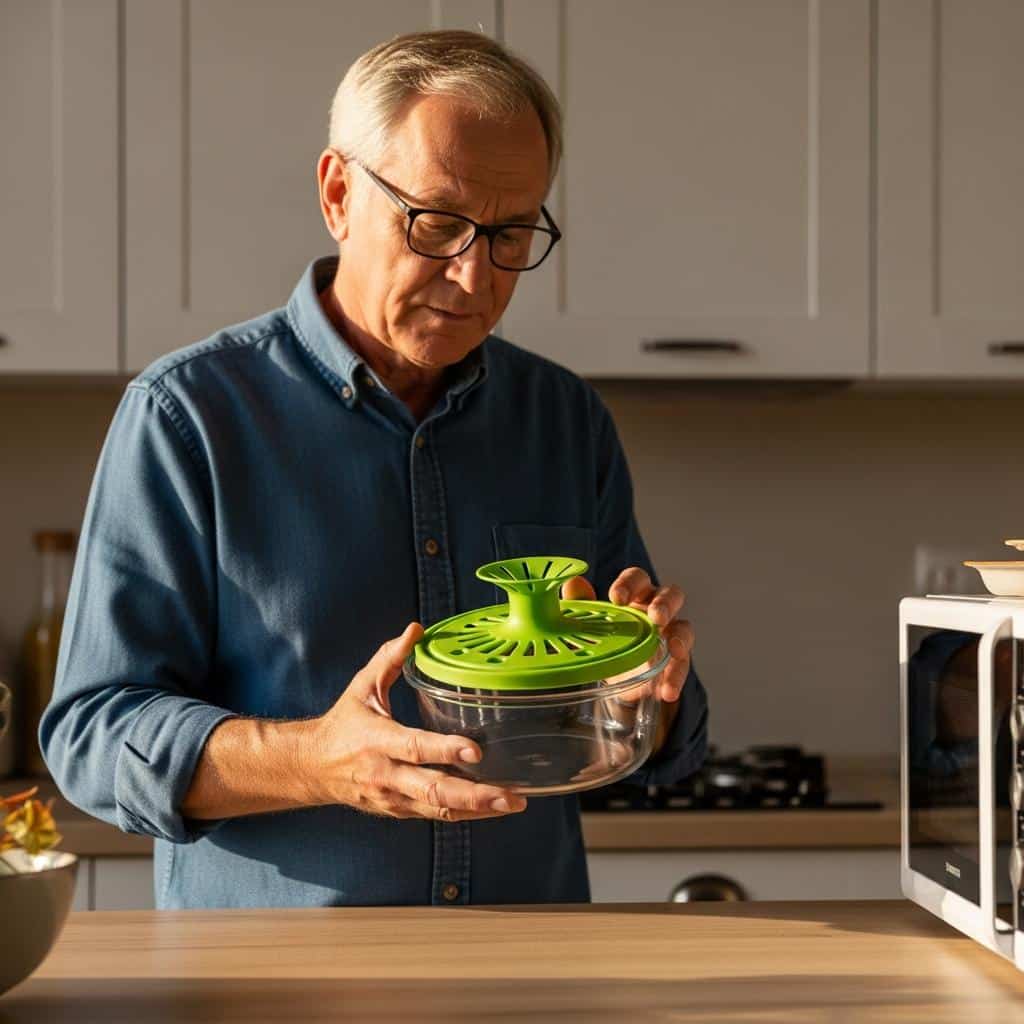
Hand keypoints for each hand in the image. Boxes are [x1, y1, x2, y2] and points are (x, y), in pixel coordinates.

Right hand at [308, 623, 527, 821]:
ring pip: (439, 809)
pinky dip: (467, 814)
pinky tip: (495, 808)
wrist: (312, 768)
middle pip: (433, 789)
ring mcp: (394, 798)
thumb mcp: (362, 686)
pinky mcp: (400, 811)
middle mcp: (386, 774)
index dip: (445, 750)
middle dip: (475, 794)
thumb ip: (390, 658)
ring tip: (514, 802)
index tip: (475, 750)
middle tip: (511, 794)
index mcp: (377, 740)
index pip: (414, 747)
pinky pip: (436, 816)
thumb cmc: (344, 722)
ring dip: (479, 809)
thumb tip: (416, 628)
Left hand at [562, 569, 693, 703]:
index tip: (616, 598)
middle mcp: (657, 610)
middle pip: (671, 594)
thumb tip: (571, 582)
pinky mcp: (676, 660)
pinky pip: (682, 665)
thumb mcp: (592, 624)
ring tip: (673, 649)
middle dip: (665, 604)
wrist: (618, 677)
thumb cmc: (609, 638)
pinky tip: (667, 691)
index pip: (638, 578)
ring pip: (684, 628)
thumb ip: (582, 603)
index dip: (630, 584)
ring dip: (680, 638)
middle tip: (656, 617)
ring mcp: (670, 634)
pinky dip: (676, 677)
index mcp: (636, 595)